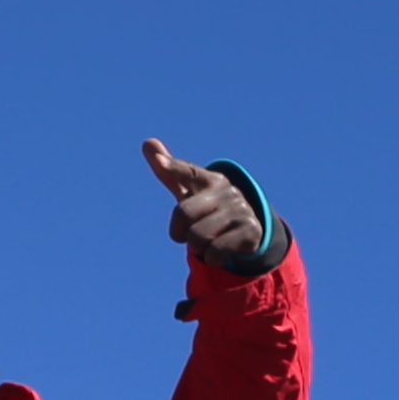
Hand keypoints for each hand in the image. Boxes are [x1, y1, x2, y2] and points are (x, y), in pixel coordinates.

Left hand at [140, 137, 269, 267]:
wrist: (246, 227)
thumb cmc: (209, 206)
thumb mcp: (190, 190)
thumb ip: (170, 171)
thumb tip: (147, 142)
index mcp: (209, 179)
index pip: (188, 172)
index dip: (173, 167)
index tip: (158, 162)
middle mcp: (227, 190)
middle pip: (183, 214)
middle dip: (180, 231)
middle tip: (190, 232)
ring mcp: (240, 210)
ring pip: (198, 237)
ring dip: (198, 247)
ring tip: (209, 240)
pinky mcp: (250, 231)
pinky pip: (215, 252)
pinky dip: (212, 257)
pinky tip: (221, 250)